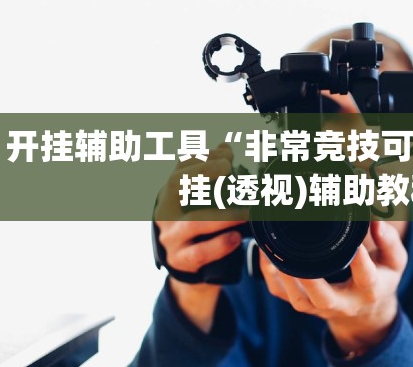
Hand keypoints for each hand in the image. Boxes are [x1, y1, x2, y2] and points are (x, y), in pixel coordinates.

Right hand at [155, 143, 246, 332]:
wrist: (186, 266)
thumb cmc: (196, 226)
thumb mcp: (198, 201)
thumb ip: (211, 176)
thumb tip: (225, 146)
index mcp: (170, 194)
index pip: (181, 167)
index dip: (203, 157)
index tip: (227, 154)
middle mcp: (166, 212)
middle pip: (176, 185)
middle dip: (202, 172)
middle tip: (228, 168)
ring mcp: (171, 237)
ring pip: (194, 221)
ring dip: (223, 215)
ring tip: (246, 212)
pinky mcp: (182, 261)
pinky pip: (199, 252)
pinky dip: (219, 244)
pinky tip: (236, 237)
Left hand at [260, 221, 407, 354]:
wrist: (364, 313)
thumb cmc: (380, 279)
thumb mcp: (394, 262)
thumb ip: (388, 241)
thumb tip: (376, 220)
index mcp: (369, 290)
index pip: (365, 276)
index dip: (360, 261)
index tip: (355, 243)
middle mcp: (343, 303)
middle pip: (324, 297)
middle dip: (311, 280)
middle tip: (299, 255)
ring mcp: (319, 307)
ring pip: (298, 298)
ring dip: (285, 277)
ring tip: (275, 250)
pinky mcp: (302, 304)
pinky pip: (281, 292)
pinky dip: (271, 274)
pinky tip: (266, 253)